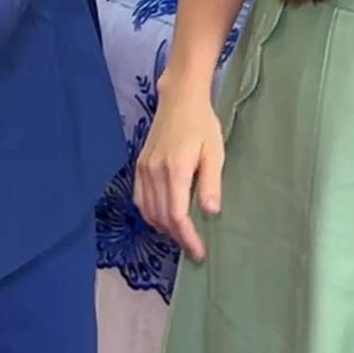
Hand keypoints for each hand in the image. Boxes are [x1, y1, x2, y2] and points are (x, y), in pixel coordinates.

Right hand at [135, 90, 224, 260]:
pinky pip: (140, 198)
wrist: (179, 99)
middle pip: (161, 217)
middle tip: (194, 248)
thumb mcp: (215, 152)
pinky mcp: (139, 165)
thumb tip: (211, 212)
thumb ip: (211, 183)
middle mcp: (154, 172)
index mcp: (175, 170)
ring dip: (164, 228)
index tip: (199, 252)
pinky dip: (150, 214)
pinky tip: (164, 218)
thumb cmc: (202, 125)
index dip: (187, 238)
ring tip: (182, 235)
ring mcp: (143, 169)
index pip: (176, 215)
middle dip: (177, 237)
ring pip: (148, 211)